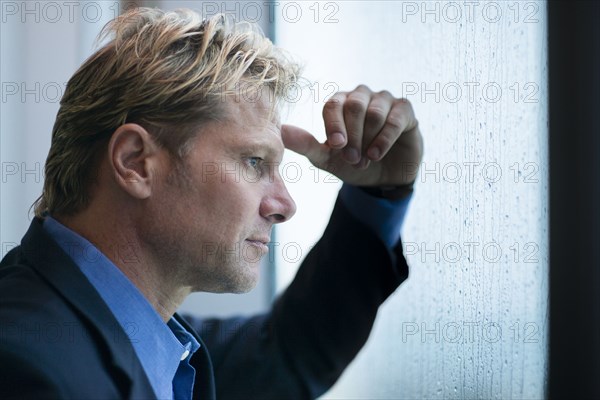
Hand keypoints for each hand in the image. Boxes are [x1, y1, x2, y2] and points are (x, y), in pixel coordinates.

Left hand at [281, 85, 422, 186]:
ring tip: (365, 160)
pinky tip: (377, 154)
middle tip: (352, 159)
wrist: (382, 178)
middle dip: (353, 136)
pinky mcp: (405, 111)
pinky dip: (384, 139)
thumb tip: (280, 131)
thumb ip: (305, 144)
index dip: (334, 126)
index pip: (333, 104)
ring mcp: (385, 101)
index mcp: (340, 103)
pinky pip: (395, 119)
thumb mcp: (326, 158)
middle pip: (355, 106)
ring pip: (375, 112)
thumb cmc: (352, 163)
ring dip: (368, 140)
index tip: (336, 147)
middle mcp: (362, 96)